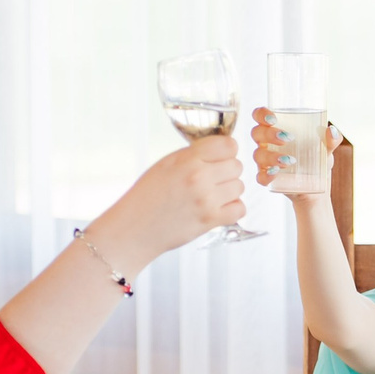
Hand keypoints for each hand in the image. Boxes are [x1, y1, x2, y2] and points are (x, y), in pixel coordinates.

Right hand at [98, 134, 247, 263]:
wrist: (135, 228)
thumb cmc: (147, 196)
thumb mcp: (166, 164)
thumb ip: (193, 154)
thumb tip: (218, 150)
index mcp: (187, 159)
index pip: (228, 145)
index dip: (227, 151)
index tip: (220, 158)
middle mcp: (199, 177)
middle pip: (237, 166)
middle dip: (228, 171)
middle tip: (213, 179)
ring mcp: (206, 200)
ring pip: (240, 186)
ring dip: (230, 191)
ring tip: (212, 195)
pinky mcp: (210, 220)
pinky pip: (240, 208)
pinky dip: (233, 209)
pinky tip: (219, 208)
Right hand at [251, 108, 333, 196]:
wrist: (317, 187)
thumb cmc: (317, 160)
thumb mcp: (326, 148)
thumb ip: (331, 139)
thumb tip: (331, 131)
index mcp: (276, 129)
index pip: (260, 116)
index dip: (261, 114)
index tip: (273, 118)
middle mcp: (267, 144)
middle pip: (257, 133)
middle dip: (269, 134)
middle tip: (287, 138)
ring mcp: (265, 162)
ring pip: (258, 155)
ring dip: (271, 156)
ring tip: (290, 160)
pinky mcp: (268, 179)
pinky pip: (260, 177)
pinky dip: (266, 175)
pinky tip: (276, 173)